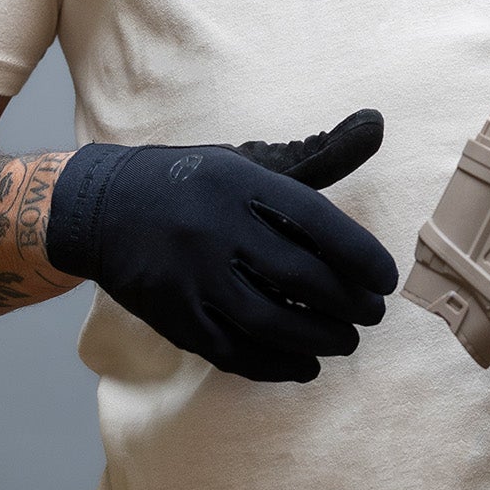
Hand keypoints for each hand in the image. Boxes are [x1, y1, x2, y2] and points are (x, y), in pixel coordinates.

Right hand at [45, 111, 396, 381]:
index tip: (387, 279)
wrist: (102, 209)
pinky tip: (305, 366)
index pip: (317, 222)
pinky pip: (233, 351)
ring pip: (269, 323)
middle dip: (349, 304)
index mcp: (241, 185)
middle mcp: (217, 230)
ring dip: (319, 339)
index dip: (360, 256)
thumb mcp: (249, 161)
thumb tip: (379, 123)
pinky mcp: (174, 316)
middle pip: (299, 278)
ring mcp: (192, 277)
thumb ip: (318, 154)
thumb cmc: (194, 184)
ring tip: (346, 341)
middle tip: (374, 314)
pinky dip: (276, 365)